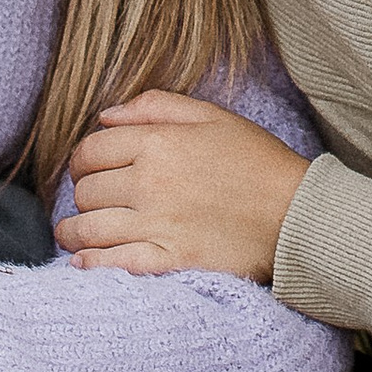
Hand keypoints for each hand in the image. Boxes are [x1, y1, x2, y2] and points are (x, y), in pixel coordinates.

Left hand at [59, 90, 311, 281]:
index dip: (81, 161)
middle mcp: (150, 182)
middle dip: (82, 194)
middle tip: (92, 200)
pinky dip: (91, 264)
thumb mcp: (212, 116)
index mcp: (158, 143)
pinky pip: (113, 264)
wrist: (297, 214)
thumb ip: (156, 106)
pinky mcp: (170, 261)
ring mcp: (158, 224)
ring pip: (88, 229)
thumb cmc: (257, 162)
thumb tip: (105, 116)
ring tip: (76, 233)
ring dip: (74, 232)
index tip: (87, 170)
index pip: (90, 151)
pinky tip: (84, 262)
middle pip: (86, 191)